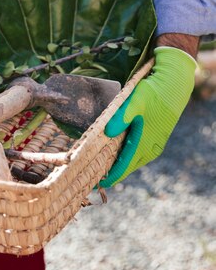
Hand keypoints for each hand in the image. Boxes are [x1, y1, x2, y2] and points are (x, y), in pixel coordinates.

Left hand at [99, 46, 195, 187]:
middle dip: (113, 173)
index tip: (98, 185)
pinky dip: (128, 157)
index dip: (111, 177)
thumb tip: (107, 132)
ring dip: (121, 165)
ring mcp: (155, 145)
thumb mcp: (135, 101)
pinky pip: (139, 154)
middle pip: (128, 167)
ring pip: (134, 161)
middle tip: (95, 178)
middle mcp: (151, 148)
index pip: (124, 166)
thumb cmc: (154, 92)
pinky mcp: (156, 139)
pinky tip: (118, 154)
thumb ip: (121, 117)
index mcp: (144, 142)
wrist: (175, 84)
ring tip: (104, 169)